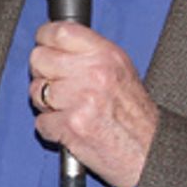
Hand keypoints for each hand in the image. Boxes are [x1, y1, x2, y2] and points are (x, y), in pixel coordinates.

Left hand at [29, 22, 159, 186]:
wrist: (150, 154)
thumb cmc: (137, 119)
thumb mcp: (122, 73)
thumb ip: (92, 56)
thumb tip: (57, 46)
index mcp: (107, 56)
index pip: (60, 32)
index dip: (45, 39)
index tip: (45, 47)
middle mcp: (94, 73)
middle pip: (40, 59)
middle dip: (43, 75)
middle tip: (57, 87)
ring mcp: (81, 99)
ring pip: (35, 92)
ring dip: (46, 105)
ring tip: (68, 111)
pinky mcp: (71, 126)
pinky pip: (40, 122)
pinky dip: (51, 129)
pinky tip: (69, 129)